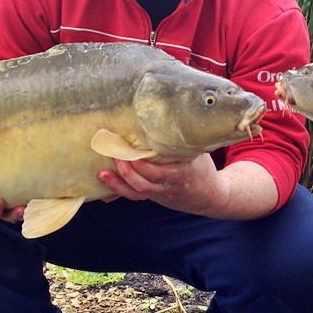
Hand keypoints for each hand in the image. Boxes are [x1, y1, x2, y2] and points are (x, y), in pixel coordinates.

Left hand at [97, 153, 223, 214]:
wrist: (210, 198)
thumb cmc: (203, 170)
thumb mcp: (200, 154)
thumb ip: (185, 141)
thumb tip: (174, 115)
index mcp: (182, 175)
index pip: (159, 173)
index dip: (143, 166)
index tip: (131, 152)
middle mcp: (168, 187)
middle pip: (144, 185)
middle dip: (127, 172)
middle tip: (114, 154)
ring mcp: (159, 194)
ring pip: (136, 193)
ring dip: (117, 183)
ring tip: (102, 173)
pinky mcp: (152, 196)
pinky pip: (134, 195)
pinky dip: (118, 188)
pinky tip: (105, 180)